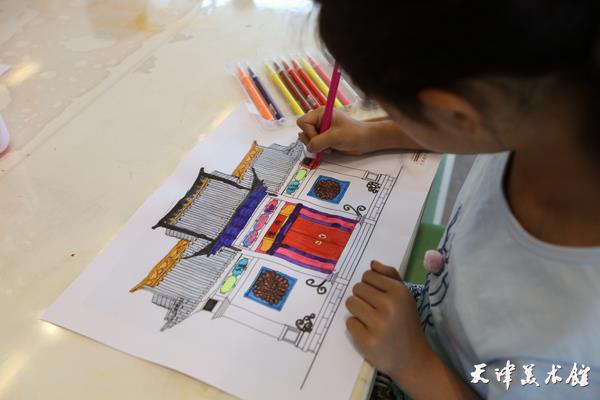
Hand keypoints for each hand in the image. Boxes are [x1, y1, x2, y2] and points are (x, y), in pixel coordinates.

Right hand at [296, 108, 370, 154]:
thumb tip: (309, 147)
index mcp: (321, 113)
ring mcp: (321, 129)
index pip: (303, 122)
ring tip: (328, 147)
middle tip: (324, 144)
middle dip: (312, 140)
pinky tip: (330, 149)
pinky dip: (319, 149)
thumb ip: (317, 142)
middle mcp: (319, 120)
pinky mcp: (324, 138)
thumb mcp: (333, 137)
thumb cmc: (353, 134)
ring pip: (307, 139)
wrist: (365, 140)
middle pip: (303, 131)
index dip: (308, 132)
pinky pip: (314, 144)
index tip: (320, 138)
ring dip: (316, 146)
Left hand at [345, 260, 433, 379]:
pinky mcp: (367, 340)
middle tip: (375, 310)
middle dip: (363, 298)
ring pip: (350, 303)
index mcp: (399, 292)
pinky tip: (369, 333)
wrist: (412, 359)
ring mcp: (377, 324)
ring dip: (357, 311)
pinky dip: (356, 327)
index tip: (379, 297)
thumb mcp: (405, 296)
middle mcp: (389, 305)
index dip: (370, 285)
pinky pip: (349, 322)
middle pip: (357, 288)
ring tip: (370, 320)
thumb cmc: (406, 323)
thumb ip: (390, 276)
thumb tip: (372, 263)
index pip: (368, 275)